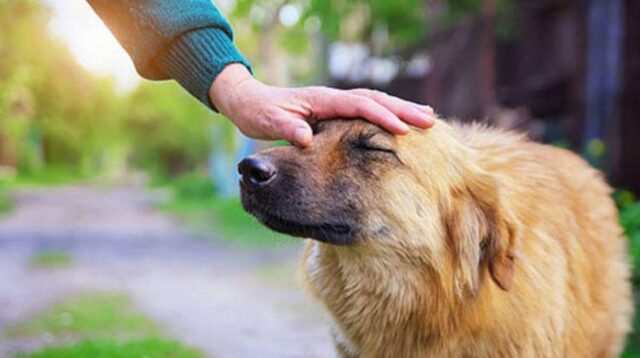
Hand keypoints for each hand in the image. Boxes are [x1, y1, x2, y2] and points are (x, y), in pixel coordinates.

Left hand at [209, 64, 434, 145]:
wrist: (248, 101)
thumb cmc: (258, 113)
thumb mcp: (268, 122)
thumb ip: (287, 129)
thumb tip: (305, 138)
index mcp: (321, 100)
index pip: (359, 106)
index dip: (382, 116)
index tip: (404, 129)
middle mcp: (332, 98)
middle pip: (375, 99)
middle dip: (403, 110)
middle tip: (430, 121)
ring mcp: (334, 102)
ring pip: (374, 102)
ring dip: (400, 109)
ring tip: (426, 118)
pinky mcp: (334, 110)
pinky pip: (366, 109)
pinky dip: (386, 113)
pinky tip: (398, 121)